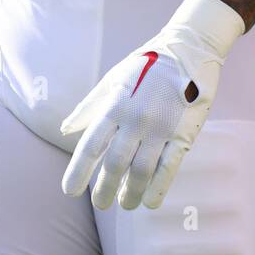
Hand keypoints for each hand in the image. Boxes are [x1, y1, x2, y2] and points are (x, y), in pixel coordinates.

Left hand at [60, 0, 244, 210]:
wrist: (189, 49)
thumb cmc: (146, 65)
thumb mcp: (113, 80)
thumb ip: (89, 107)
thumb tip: (65, 130)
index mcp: (115, 104)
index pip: (91, 144)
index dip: (79, 170)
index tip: (69, 191)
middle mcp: (135, 118)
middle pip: (115, 163)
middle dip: (104, 189)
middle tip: (99, 204)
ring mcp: (161, 127)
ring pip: (141, 171)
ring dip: (130, 193)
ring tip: (125, 205)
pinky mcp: (183, 133)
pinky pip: (169, 167)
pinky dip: (158, 188)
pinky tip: (149, 202)